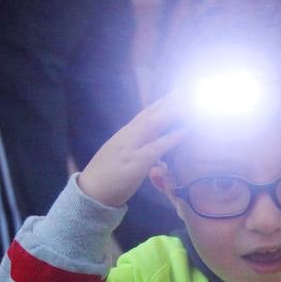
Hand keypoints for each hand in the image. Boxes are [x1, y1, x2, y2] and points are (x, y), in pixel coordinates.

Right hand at [77, 92, 187, 206]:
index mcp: (125, 135)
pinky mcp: (135, 163)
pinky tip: (185, 131)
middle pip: (151, 114)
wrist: (90, 192)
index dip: (162, 103)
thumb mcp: (124, 159)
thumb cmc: (107, 178)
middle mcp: (127, 136)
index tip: (177, 92)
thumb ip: (141, 152)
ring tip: (190, 103)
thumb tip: (159, 156)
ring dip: (172, 112)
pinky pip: (156, 147)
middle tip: (188, 89)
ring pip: (153, 124)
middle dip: (169, 101)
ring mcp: (131, 148)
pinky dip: (171, 138)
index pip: (146, 114)